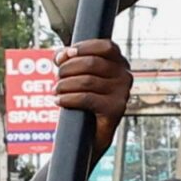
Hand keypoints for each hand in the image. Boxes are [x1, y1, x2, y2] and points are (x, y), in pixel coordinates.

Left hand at [54, 39, 132, 157]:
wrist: (92, 134)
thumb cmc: (85, 100)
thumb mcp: (81, 76)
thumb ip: (71, 60)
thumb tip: (61, 55)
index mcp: (119, 63)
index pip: (106, 46)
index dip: (84, 47)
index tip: (66, 54)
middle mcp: (124, 76)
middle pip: (92, 63)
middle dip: (68, 69)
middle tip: (57, 78)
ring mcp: (122, 93)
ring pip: (86, 81)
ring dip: (65, 85)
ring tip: (56, 90)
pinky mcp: (115, 109)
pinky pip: (86, 99)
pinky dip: (68, 98)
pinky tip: (59, 100)